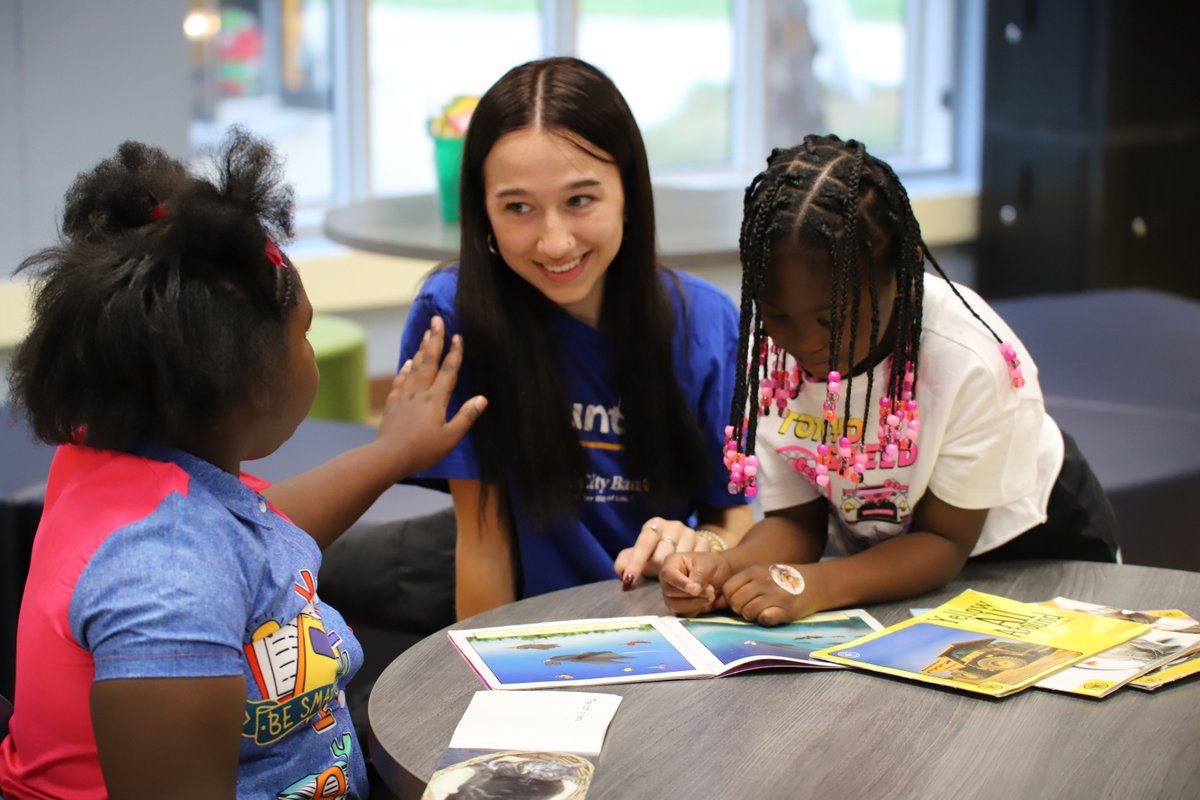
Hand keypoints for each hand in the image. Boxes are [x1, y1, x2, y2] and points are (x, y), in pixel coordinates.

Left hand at [375, 316, 486, 476]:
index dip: (455, 353)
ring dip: (421, 350)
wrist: (388, 456)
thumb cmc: (423, 450)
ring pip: (414, 368)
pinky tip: (407, 364)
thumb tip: (482, 398)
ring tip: (425, 335)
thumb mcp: (451, 437)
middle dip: (434, 339)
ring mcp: (404, 397)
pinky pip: (400, 381)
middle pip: (428, 361)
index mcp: (436, 400)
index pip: (448, 371)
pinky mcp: (393, 404)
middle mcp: (420, 393)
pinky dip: (405, 370)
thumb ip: (466, 416)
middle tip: (436, 320)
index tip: (458, 336)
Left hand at [613, 517, 711, 585]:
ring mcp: (690, 533)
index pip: (644, 543)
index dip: (635, 563)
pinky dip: (689, 574)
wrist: (686, 545)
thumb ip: (626, 561)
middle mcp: (673, 526)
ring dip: (674, 574)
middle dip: (656, 571)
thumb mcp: (640, 554)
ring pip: (679, 562)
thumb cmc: (657, 551)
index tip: (629, 579)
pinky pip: (694, 564)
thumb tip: (620, 571)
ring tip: (673, 577)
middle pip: (662, 556)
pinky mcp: (704, 542)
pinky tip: (686, 576)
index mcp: (654, 525)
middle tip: (657, 577)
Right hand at [659, 550, 731, 616]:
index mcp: (671, 562)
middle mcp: (667, 579)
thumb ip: (699, 575)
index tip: (694, 590)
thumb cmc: (712, 565)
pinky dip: (696, 609)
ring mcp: (670, 594)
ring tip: (710, 595)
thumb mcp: (708, 564)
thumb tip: (693, 591)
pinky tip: (705, 601)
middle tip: (711, 590)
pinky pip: (682, 613)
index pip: (668, 574)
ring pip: (675, 605)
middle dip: (692, 594)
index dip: (680, 583)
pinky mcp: (677, 606)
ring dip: (696, 603)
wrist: (721, 576)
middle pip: (670, 591)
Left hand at [723, 563, 821, 625]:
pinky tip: (771, 615)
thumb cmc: (783, 579)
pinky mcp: (786, 610)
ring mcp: (775, 596)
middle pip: (736, 602)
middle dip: (739, 609)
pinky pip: (764, 619)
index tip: (739, 600)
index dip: (730, 598)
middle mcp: (763, 582)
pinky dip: (764, 620)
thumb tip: (720, 600)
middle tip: (750, 608)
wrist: (815, 583)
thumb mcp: (763, 572)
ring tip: (761, 611)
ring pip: (748, 612)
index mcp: (754, 571)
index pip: (728, 589)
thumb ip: (744, 582)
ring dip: (751, 616)